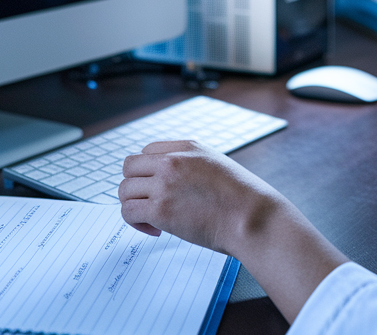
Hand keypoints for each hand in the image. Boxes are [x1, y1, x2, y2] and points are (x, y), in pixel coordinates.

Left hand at [119, 139, 347, 323]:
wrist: (252, 218)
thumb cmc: (242, 198)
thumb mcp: (216, 164)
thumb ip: (191, 165)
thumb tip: (172, 180)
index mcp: (187, 147)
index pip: (148, 150)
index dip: (149, 171)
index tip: (158, 188)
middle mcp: (172, 161)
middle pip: (130, 167)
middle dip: (136, 186)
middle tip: (150, 203)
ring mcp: (164, 185)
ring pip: (125, 190)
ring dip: (134, 205)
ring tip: (152, 219)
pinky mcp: (160, 210)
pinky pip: (129, 212)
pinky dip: (136, 222)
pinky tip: (155, 230)